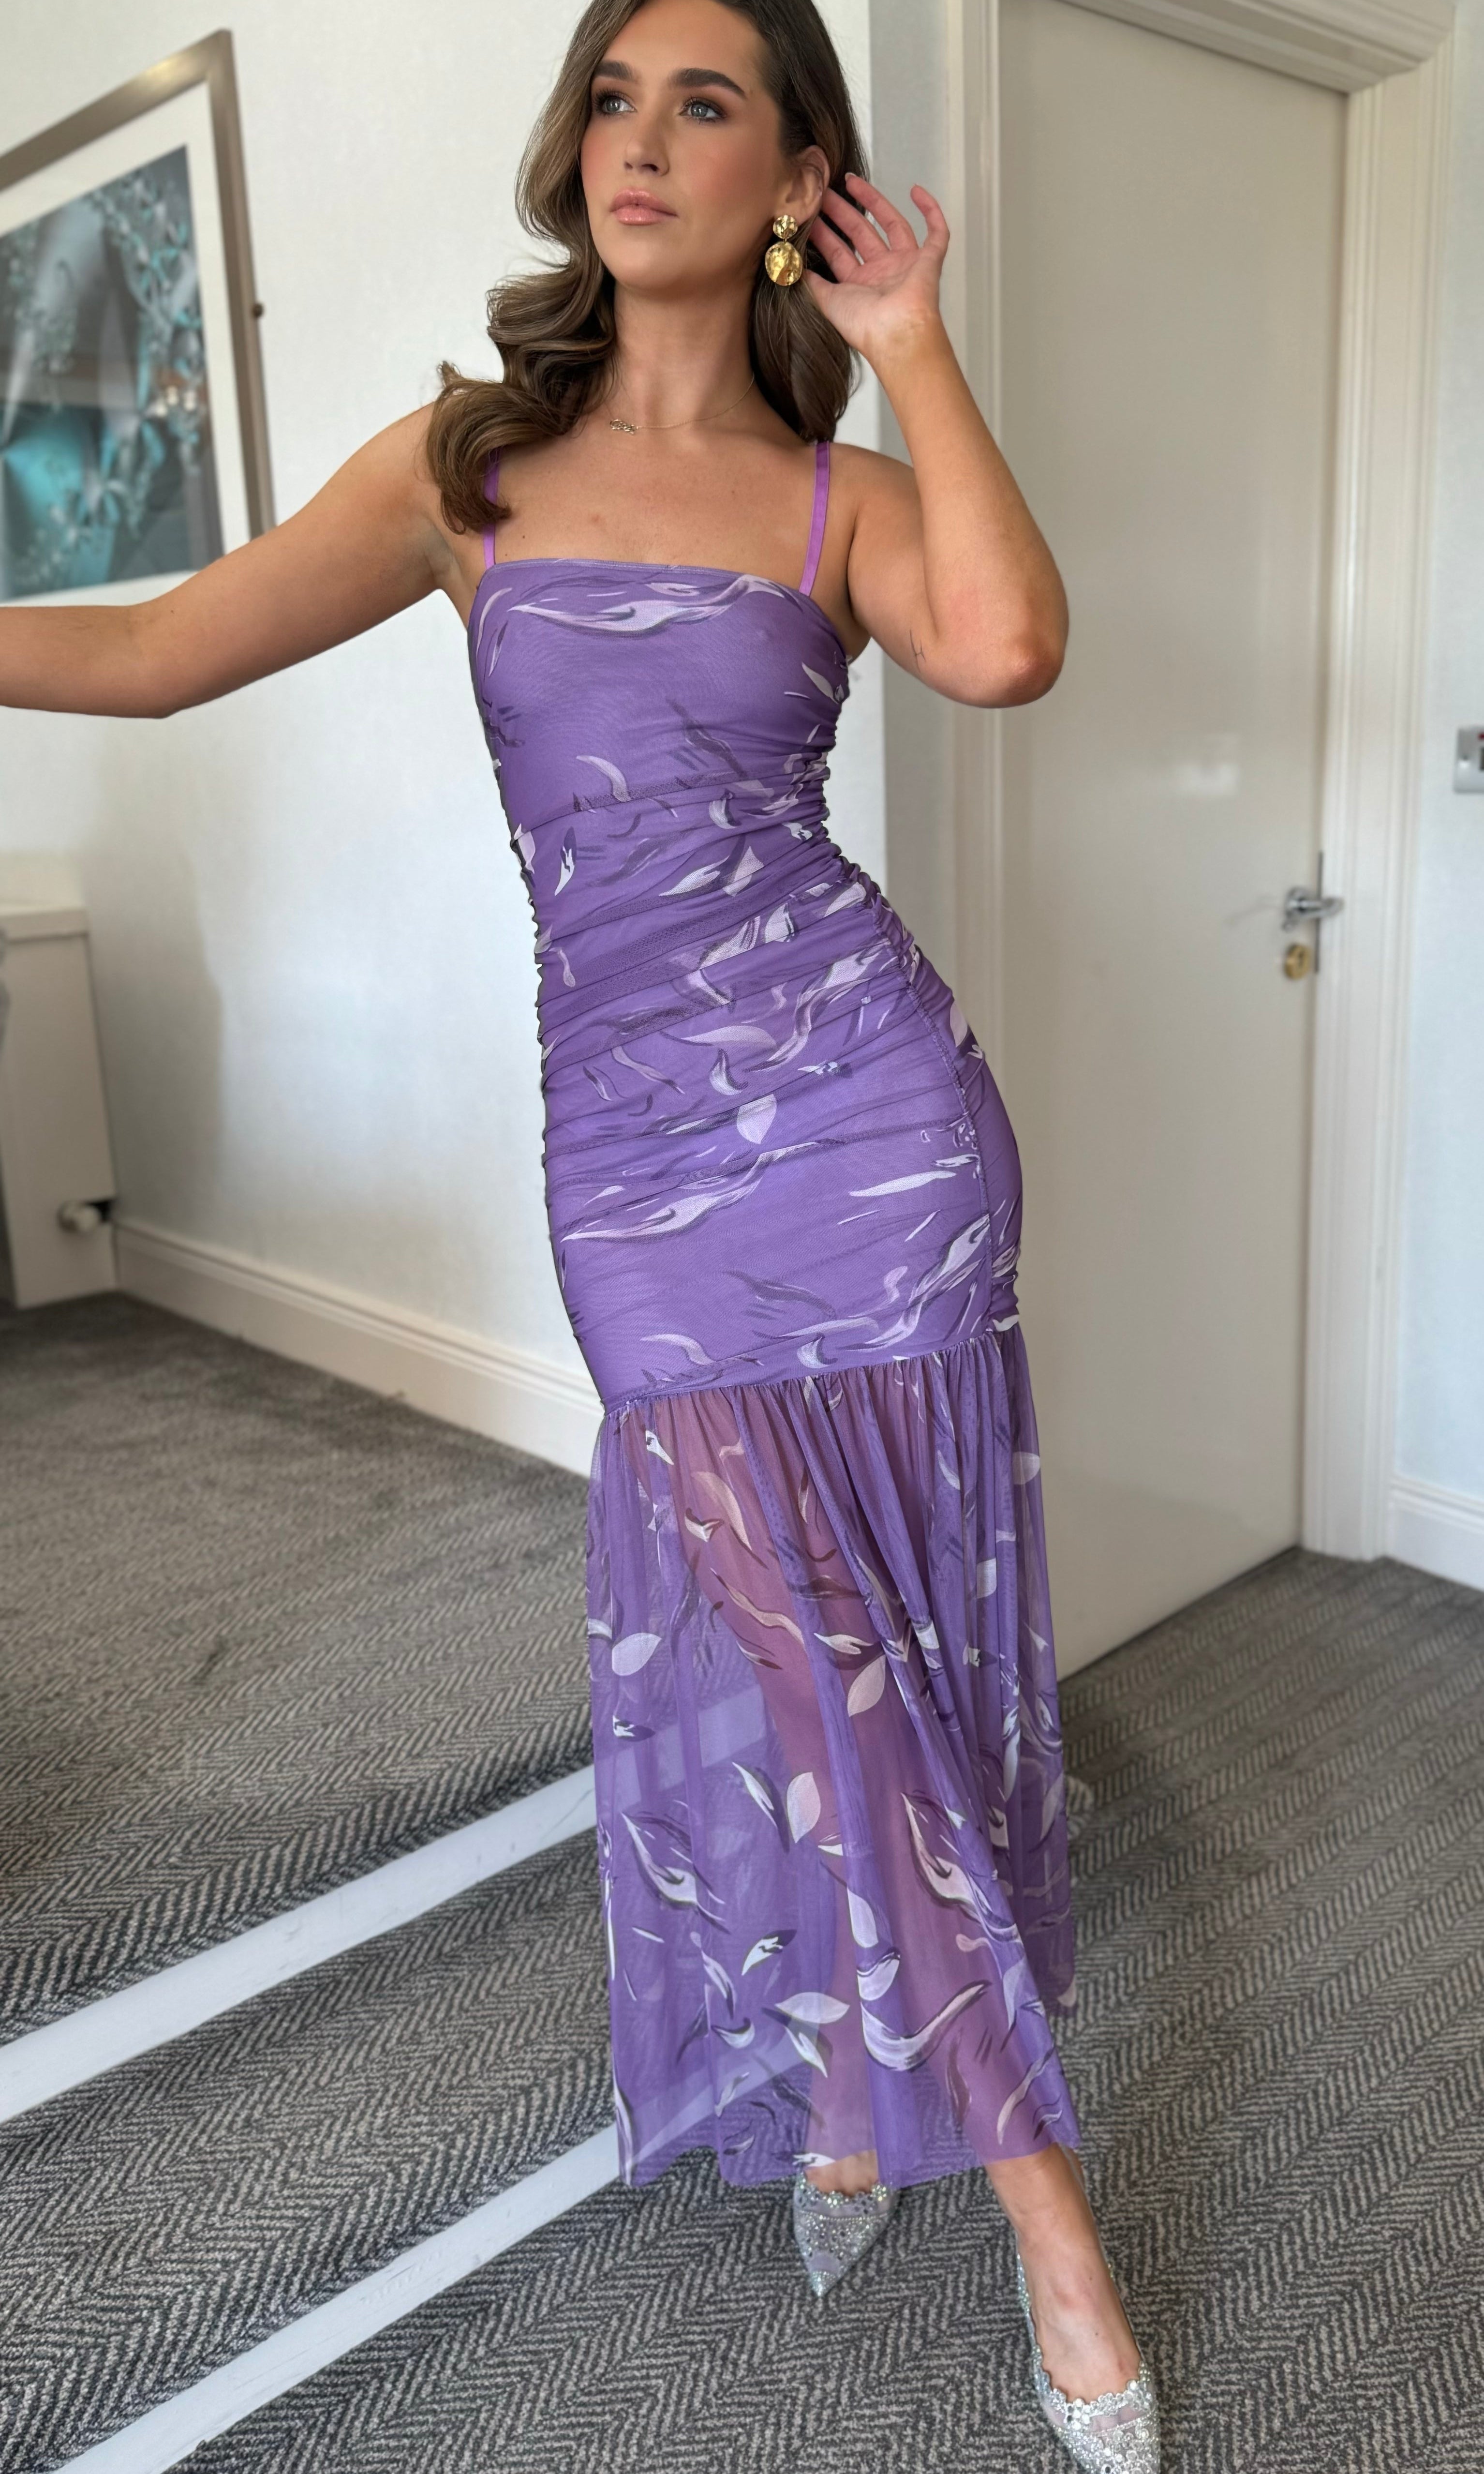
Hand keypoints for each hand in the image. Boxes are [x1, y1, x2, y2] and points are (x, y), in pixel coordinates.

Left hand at [804, 173, 948, 362]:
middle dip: (842, 212)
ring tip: (852, 181)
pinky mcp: (929, 260)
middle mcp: (883, 273)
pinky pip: (937, 232)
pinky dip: (930, 211)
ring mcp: (907, 265)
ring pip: (892, 224)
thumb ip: (811, 283)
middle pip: (862, 233)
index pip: (840, 252)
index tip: (810, 214)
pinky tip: (917, 190)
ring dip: (874, 202)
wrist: (895, 333)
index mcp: (861, 286)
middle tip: (824, 192)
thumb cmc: (864, 325)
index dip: (825, 233)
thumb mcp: (827, 301)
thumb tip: (793, 266)